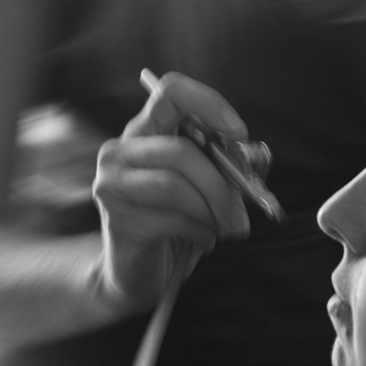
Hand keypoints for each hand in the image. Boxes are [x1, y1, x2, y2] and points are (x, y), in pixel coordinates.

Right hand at [92, 71, 251, 306]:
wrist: (138, 273)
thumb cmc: (176, 224)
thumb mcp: (207, 190)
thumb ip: (228, 167)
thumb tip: (253, 156)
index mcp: (145, 132)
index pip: (171, 92)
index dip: (209, 104)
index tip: (237, 133)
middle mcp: (120, 151)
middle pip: (181, 150)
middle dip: (222, 183)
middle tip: (244, 211)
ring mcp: (112, 184)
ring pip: (176, 186)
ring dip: (214, 211)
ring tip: (227, 229)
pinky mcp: (117, 219)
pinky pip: (172, 219)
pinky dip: (201, 233)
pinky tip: (204, 240)